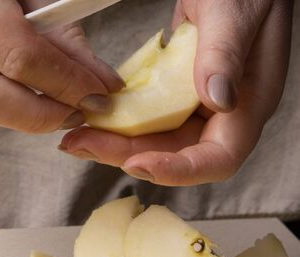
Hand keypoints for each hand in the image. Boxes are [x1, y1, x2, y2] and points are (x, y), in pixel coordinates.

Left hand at [59, 0, 293, 185]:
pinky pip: (149, 112)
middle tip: (82, 144)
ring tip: (78, 135)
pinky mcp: (177, 88)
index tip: (136, 163)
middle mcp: (223, 110)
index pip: (218, 158)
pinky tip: (95, 114)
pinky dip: (122, 116)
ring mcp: (198, 100)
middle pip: (175, 152)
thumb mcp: (234, 11)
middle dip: (126, 153)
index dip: (178, 170)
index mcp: (250, 101)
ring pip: (156, 135)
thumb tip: (218, 100)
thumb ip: (225, 53)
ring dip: (116, 139)